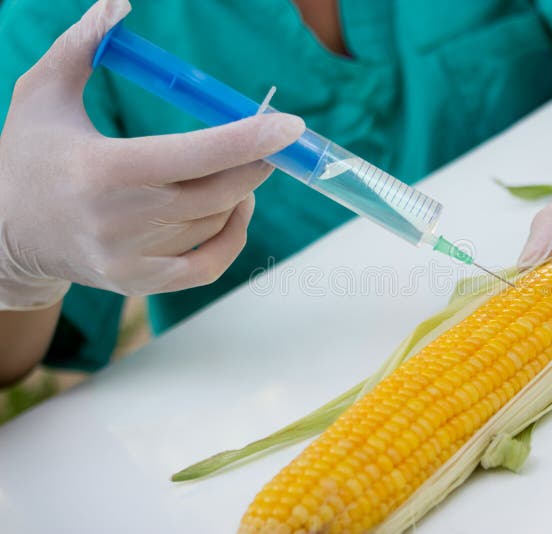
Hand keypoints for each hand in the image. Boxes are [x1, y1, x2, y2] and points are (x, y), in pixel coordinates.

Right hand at [0, 0, 304, 309]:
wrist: (5, 234)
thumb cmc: (30, 155)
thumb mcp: (43, 93)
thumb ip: (83, 46)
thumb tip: (122, 3)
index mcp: (100, 171)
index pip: (192, 156)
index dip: (246, 140)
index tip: (290, 126)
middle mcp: (118, 221)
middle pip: (217, 193)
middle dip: (256, 163)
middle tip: (272, 141)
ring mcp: (130, 259)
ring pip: (215, 222)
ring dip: (240, 192)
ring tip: (234, 168)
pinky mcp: (139, 283)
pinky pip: (210, 265)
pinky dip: (234, 235)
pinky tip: (236, 209)